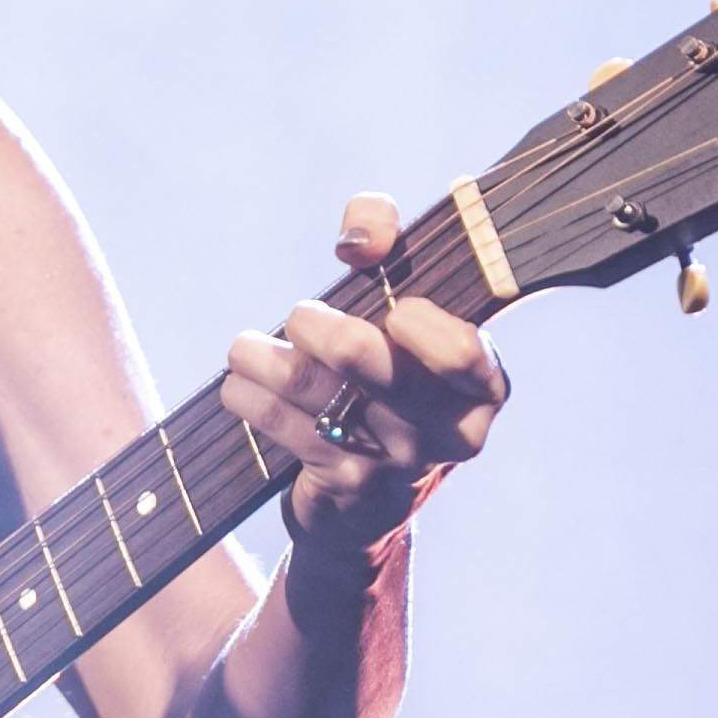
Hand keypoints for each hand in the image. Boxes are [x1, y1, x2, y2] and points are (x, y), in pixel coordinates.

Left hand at [220, 193, 507, 548]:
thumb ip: (387, 240)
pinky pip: (291, 432)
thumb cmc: (392, 360)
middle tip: (300, 316)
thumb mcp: (401, 295)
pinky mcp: (346, 482)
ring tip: (242, 348)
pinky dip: (254, 401)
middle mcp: (447, 428)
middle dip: (335, 341)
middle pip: (387, 377)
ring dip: (272, 365)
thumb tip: (361, 235)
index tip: (398, 310)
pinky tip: (237, 383)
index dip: (428, 331)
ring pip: (325, 402)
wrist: (374, 479)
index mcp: (480, 382)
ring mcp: (396, 461)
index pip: (466, 356)